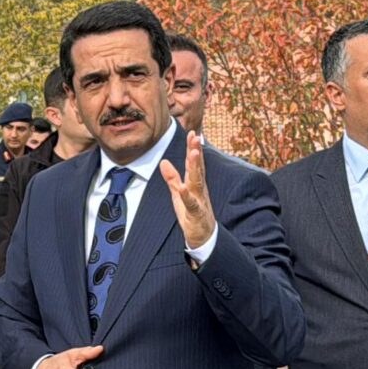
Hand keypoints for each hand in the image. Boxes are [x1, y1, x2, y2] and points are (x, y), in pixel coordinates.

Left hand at [156, 129, 216, 250]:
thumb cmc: (192, 213)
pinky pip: (191, 203)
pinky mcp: (196, 213)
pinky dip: (187, 195)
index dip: (193, 148)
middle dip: (196, 151)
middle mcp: (199, 189)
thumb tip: (164, 162)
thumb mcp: (179, 194)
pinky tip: (183, 187)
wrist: (204, 236)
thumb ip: (172, 178)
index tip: (192, 132)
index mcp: (196, 183)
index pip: (195, 162)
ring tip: (193, 153)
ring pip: (197, 181)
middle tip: (195, 137)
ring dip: (195, 167)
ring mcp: (199, 200)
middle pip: (198, 167)